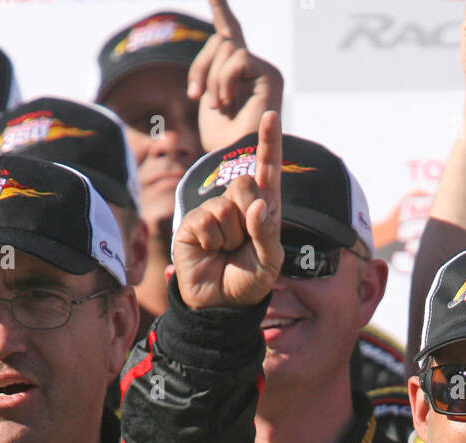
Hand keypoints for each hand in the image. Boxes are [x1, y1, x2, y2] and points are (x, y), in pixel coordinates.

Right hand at [172, 109, 282, 309]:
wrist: (220, 304)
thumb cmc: (248, 281)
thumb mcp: (269, 261)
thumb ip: (267, 232)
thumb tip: (257, 202)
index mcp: (262, 209)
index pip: (267, 172)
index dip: (269, 144)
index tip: (272, 116)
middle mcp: (237, 204)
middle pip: (244, 184)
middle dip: (247, 215)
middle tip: (242, 242)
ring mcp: (214, 211)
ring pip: (226, 206)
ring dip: (230, 235)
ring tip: (226, 251)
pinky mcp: (193, 221)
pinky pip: (207, 220)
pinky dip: (212, 240)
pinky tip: (210, 251)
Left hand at [189, 0, 283, 153]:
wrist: (235, 159)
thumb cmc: (220, 140)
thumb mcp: (209, 95)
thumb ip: (212, 69)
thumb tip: (222, 40)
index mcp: (239, 73)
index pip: (230, 33)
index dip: (221, 10)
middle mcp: (254, 69)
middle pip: (220, 39)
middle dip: (201, 66)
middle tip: (198, 97)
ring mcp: (264, 71)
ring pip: (226, 47)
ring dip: (212, 78)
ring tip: (218, 106)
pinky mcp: (270, 75)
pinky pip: (237, 58)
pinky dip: (225, 80)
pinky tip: (228, 101)